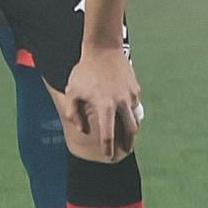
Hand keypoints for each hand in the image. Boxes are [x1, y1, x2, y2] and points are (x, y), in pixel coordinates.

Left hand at [63, 44, 142, 159]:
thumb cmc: (84, 71)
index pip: (108, 135)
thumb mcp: (71, 91)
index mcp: (105, 106)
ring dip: (133, 130)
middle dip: (128, 143)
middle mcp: (121, 103)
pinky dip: (132, 113)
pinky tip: (127, 115)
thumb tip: (83, 129)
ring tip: (129, 137)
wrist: (103, 49)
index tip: (108, 157)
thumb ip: (73, 113)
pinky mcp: (136, 89)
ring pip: (135, 118)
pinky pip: (135, 105)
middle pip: (130, 131)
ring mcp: (131, 96)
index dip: (108, 149)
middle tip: (125, 151)